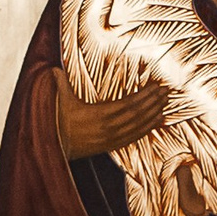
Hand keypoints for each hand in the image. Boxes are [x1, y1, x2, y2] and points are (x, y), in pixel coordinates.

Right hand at [54, 76, 172, 159]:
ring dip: (154, 115)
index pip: (129, 104)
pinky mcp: (109, 147)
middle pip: (138, 115)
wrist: (49, 146)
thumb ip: (59, 83)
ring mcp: (109, 140)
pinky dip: (147, 129)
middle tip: (167, 92)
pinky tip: (157, 121)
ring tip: (165, 104)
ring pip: (138, 128)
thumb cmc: (53, 121)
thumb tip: (54, 68)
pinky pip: (133, 138)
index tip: (157, 86)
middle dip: (154, 102)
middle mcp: (107, 129)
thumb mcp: (56, 99)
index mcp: (98, 116)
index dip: (145, 96)